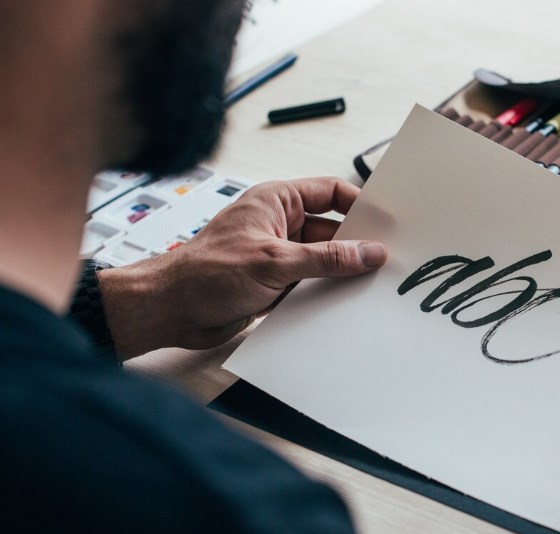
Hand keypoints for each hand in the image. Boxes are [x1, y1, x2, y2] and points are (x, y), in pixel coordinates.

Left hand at [99, 177, 385, 360]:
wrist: (169, 311)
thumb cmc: (204, 274)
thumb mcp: (274, 262)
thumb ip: (326, 259)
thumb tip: (368, 253)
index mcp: (276, 201)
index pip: (330, 193)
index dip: (360, 205)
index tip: (386, 223)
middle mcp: (279, 225)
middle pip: (332, 229)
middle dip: (357, 245)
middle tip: (387, 259)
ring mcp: (278, 255)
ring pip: (324, 260)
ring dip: (342, 273)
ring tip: (371, 285)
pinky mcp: (276, 283)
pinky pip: (312, 284)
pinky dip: (327, 293)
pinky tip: (345, 304)